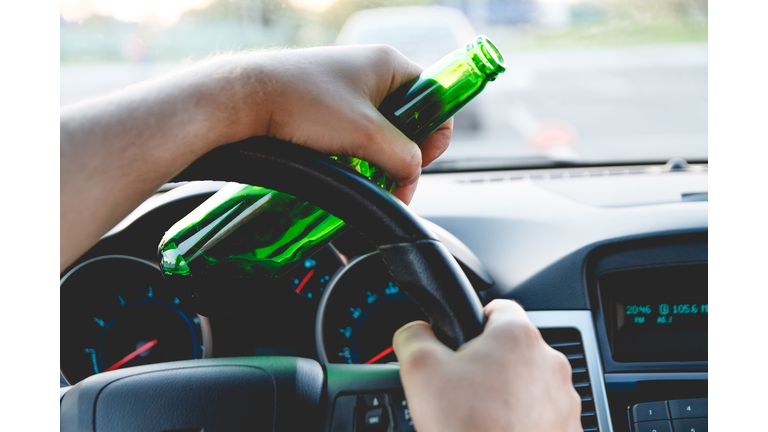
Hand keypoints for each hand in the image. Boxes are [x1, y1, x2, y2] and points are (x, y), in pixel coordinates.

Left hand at [223, 45, 452, 203]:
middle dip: (403, 152)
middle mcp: (372, 70)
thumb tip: (413, 174)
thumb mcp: (366, 135)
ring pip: (382, 128)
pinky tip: (342, 164)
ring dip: (378, 156)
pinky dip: (356, 151)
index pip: (435, 98)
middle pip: (410, 118)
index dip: (435, 135)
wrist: (245, 98)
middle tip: (390, 176)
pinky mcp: (327, 102)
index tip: (420, 162)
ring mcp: (348, 85)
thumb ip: (403, 157)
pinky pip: (357, 130)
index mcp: (391, 64)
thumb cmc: (304, 104)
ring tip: (363, 173)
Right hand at [393, 299, 582, 431]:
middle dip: (486, 365)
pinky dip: (523, 421)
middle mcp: (549, 363)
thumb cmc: (468, 429)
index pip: (496, 307)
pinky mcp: (569, 429)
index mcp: (517, 336)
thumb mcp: (419, 370)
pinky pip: (542, 415)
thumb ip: (413, 335)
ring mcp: (564, 399)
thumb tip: (414, 331)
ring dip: (507, 394)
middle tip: (461, 390)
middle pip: (511, 350)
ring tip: (480, 417)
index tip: (460, 345)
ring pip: (528, 384)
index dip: (471, 323)